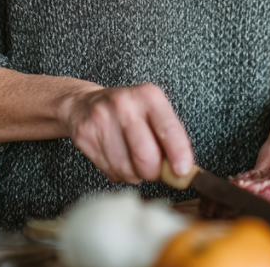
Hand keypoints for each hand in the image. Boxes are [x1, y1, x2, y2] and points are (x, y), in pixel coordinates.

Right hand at [62, 82, 194, 184]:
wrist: (85, 103)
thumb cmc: (128, 112)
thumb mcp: (153, 112)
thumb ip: (170, 137)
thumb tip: (184, 170)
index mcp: (149, 95)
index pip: (167, 128)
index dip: (178, 153)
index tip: (183, 171)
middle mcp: (125, 104)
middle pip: (146, 156)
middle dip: (153, 172)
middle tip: (153, 169)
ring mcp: (103, 118)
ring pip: (126, 168)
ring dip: (134, 174)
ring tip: (132, 160)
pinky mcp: (86, 134)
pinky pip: (109, 170)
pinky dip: (117, 173)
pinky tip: (116, 158)